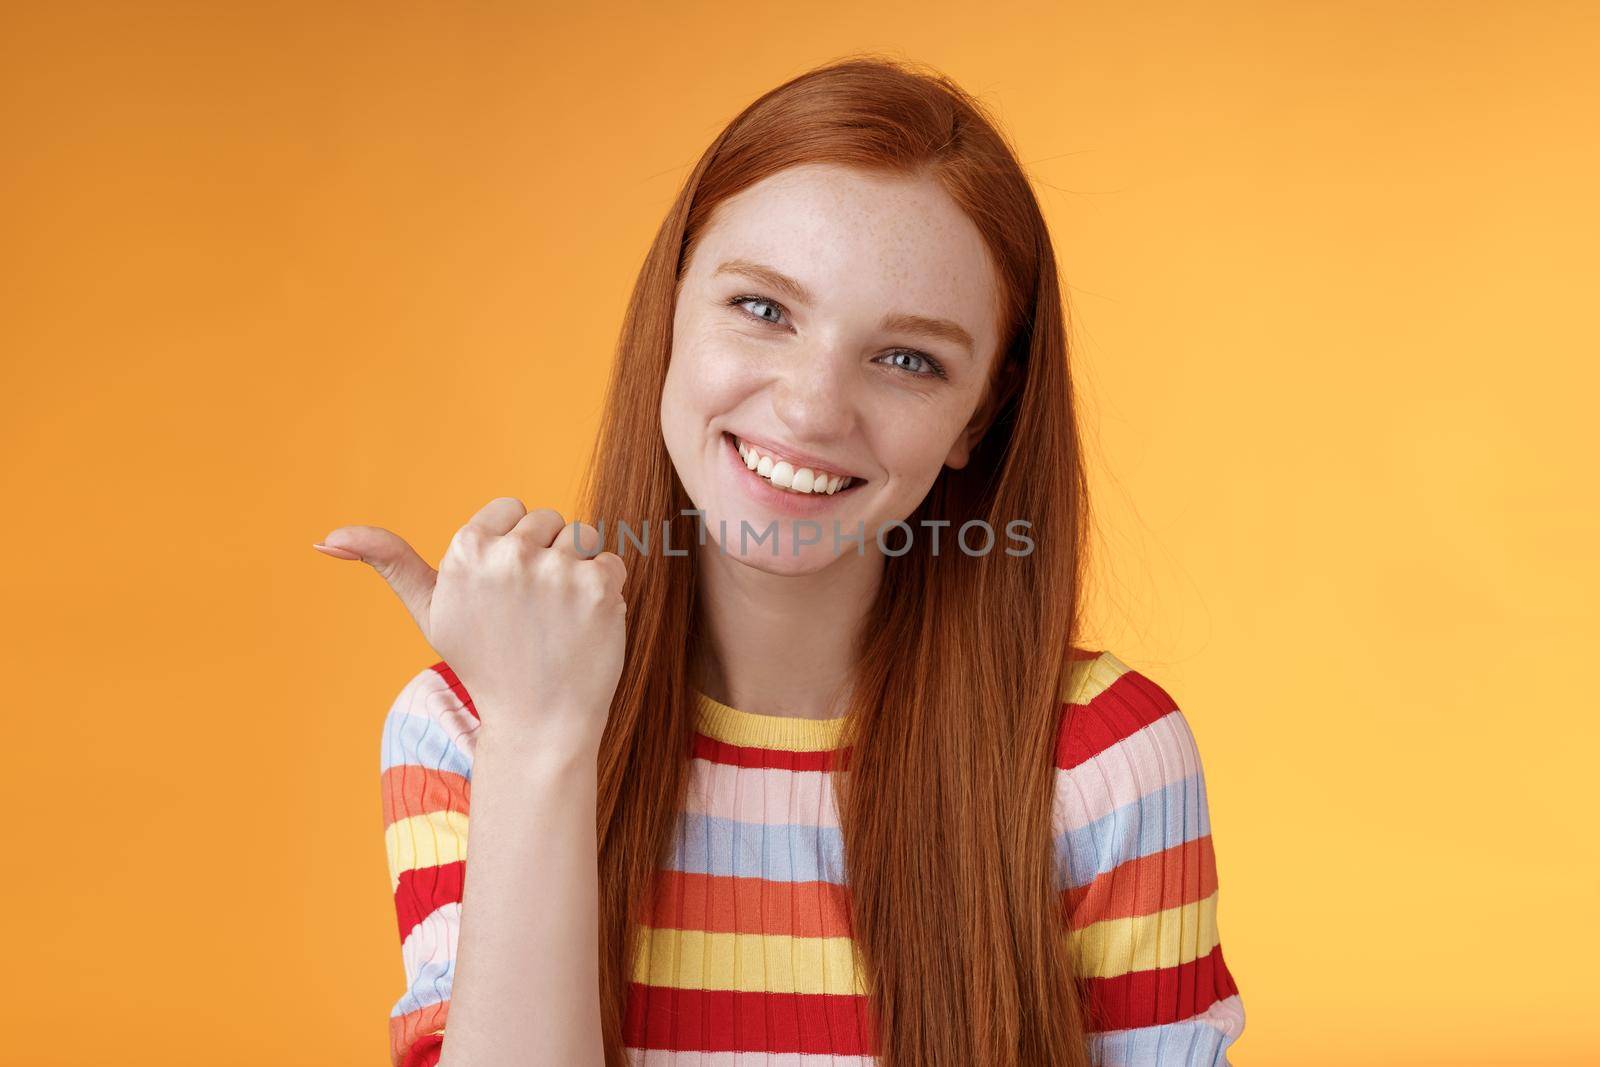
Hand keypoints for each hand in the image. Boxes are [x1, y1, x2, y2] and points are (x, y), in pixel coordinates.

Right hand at [313, 498, 626, 751]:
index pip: (511, 509)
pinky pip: (612, 561)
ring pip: (582, 535)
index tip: (505, 591)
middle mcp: (509, 554)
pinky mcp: (599, 586)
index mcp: (466, 550)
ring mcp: (556, 570)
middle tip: (532, 611)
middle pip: (548, 519)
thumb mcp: (430, 612)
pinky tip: (584, 626)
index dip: (514, 547)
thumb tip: (324, 539)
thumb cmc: (484, 664)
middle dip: (546, 556)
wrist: (538, 724)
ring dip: (578, 570)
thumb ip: (389, 563)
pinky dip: (606, 592)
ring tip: (558, 617)